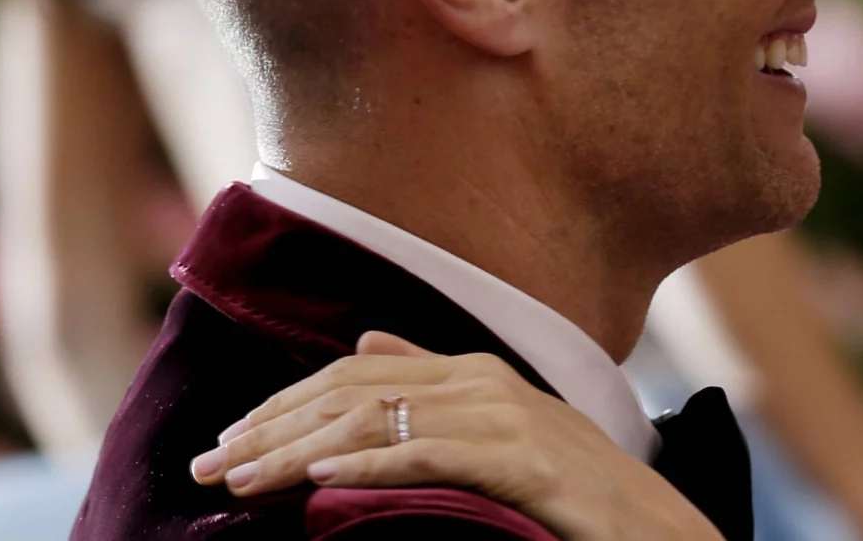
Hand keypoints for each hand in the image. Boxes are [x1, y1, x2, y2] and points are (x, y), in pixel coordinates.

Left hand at [188, 332, 719, 540]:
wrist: (653, 522)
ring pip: (378, 419)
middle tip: (208, 462)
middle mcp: (483, 380)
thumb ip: (432, 380)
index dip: (284, 404)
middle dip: (272, 426)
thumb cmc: (572, 484)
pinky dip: (370, 464)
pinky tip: (322, 481)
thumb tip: (368, 341)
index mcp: (471, 370)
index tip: (226, 441)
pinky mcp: (522, 458)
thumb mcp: (499, 424)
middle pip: (353, 391)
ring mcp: (504, 415)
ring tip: (243, 478)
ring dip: (298, 450)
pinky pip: (430, 454)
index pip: (355, 373)